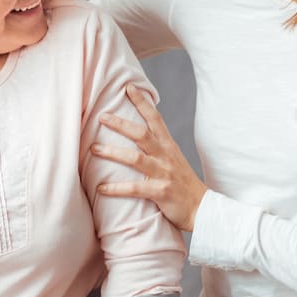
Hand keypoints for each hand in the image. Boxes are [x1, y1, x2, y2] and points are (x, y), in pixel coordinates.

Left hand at [92, 85, 206, 230]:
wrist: (202, 208)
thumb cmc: (183, 184)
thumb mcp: (173, 159)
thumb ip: (157, 147)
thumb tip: (138, 134)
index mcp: (169, 146)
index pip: (155, 118)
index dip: (142, 102)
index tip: (128, 87)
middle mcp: (166, 156)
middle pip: (141, 134)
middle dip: (121, 124)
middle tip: (101, 116)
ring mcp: (163, 174)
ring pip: (135, 159)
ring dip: (112, 153)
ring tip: (93, 149)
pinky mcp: (160, 192)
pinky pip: (134, 188)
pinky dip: (116, 188)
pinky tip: (100, 188)